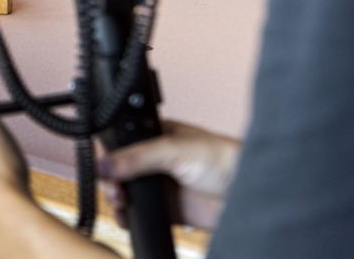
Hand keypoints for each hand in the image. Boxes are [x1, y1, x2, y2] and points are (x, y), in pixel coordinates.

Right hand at [99, 121, 239, 231]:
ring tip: (120, 204)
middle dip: (110, 181)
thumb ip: (136, 157)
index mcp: (154, 136)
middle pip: (119, 170)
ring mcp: (160, 185)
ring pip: (126, 193)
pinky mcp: (167, 209)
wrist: (249, 193)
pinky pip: (139, 214)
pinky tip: (127, 217)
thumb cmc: (222, 159)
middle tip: (114, 190)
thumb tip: (104, 164)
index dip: (108, 156)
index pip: (121, 143)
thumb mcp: (173, 150)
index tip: (103, 169)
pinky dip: (128, 217)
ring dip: (117, 200)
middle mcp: (154, 160)